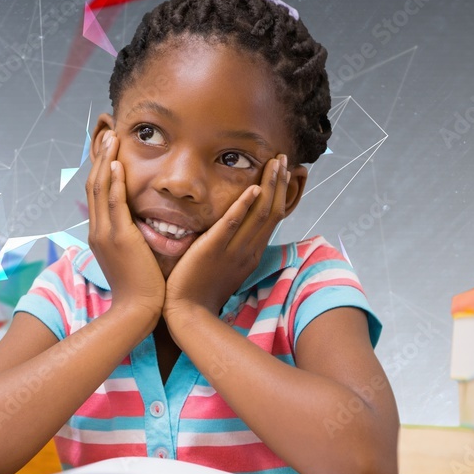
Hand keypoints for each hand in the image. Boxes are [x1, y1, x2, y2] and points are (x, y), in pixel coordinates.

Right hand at [86, 131, 164, 319]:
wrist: (137, 310)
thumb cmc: (141, 288)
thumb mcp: (132, 257)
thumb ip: (132, 238)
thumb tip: (141, 225)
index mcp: (100, 234)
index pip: (97, 193)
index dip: (101, 168)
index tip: (108, 148)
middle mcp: (97, 230)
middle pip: (93, 184)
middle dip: (100, 156)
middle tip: (107, 132)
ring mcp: (105, 233)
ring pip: (100, 188)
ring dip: (105, 160)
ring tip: (111, 137)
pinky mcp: (118, 237)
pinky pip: (113, 203)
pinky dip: (113, 182)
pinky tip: (116, 164)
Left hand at [164, 154, 289, 321]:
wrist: (188, 314)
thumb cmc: (201, 292)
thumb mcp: (226, 267)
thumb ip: (233, 247)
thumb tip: (236, 230)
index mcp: (252, 254)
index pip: (273, 218)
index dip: (281, 194)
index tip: (285, 174)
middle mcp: (248, 250)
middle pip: (271, 211)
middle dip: (279, 183)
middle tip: (283, 159)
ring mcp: (233, 250)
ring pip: (259, 214)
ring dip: (269, 186)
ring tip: (275, 163)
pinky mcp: (213, 250)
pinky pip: (231, 224)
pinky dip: (243, 206)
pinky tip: (252, 188)